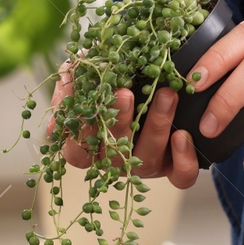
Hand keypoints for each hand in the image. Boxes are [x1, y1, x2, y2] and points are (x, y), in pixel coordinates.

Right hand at [46, 64, 200, 188]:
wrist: (153, 70)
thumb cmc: (112, 73)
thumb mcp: (86, 68)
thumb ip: (72, 82)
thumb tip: (61, 109)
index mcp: (90, 144)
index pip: (78, 153)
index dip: (84, 133)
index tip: (92, 104)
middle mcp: (116, 159)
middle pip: (114, 155)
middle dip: (121, 122)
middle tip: (126, 94)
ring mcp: (144, 164)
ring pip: (147, 160)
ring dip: (156, 126)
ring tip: (166, 94)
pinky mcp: (174, 166)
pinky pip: (180, 175)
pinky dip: (183, 159)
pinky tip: (183, 135)